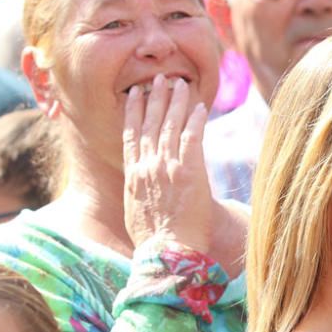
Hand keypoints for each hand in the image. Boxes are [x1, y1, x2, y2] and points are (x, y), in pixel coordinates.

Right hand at [122, 74, 212, 252]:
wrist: (166, 253)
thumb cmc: (154, 243)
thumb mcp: (136, 214)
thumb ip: (140, 195)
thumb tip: (145, 194)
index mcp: (133, 175)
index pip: (131, 135)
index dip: (135, 112)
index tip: (136, 94)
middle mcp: (147, 166)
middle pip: (150, 123)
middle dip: (156, 98)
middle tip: (160, 78)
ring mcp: (167, 167)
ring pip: (171, 125)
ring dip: (175, 102)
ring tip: (179, 84)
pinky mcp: (189, 171)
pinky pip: (193, 138)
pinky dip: (195, 120)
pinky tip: (199, 106)